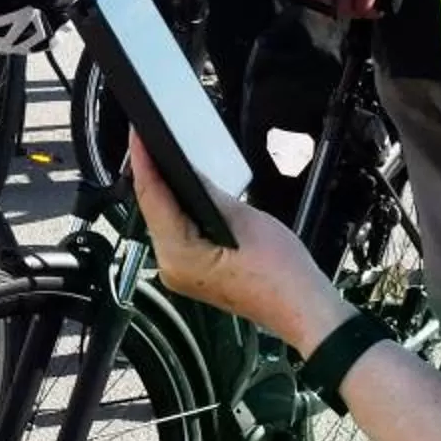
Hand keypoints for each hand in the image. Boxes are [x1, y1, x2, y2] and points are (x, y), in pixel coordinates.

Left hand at [128, 140, 333, 349]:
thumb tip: (184, 168)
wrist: (302, 306)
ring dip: (166, 192)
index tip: (138, 134)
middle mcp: (171, 267)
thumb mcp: (243, 218)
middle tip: (149, 139)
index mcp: (179, 255)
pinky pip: (178, 234)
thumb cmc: (280, 271)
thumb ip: (207, 190)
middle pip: (154, 210)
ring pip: (165, 222)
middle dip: (152, 175)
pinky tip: (183, 190)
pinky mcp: (194, 272)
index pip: (152, 198)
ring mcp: (181, 273)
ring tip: (162, 157)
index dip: (143, 162)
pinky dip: (180, 211)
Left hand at [304, 0, 413, 19]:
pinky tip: (374, 5)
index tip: (329, 10)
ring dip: (357, 11)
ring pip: (345, 8)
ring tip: (364, 3)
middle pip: (324, 3)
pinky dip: (370, 11)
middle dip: (338, 10)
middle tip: (350, 7)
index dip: (318, 7)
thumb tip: (307, 9)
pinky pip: (362, 7)